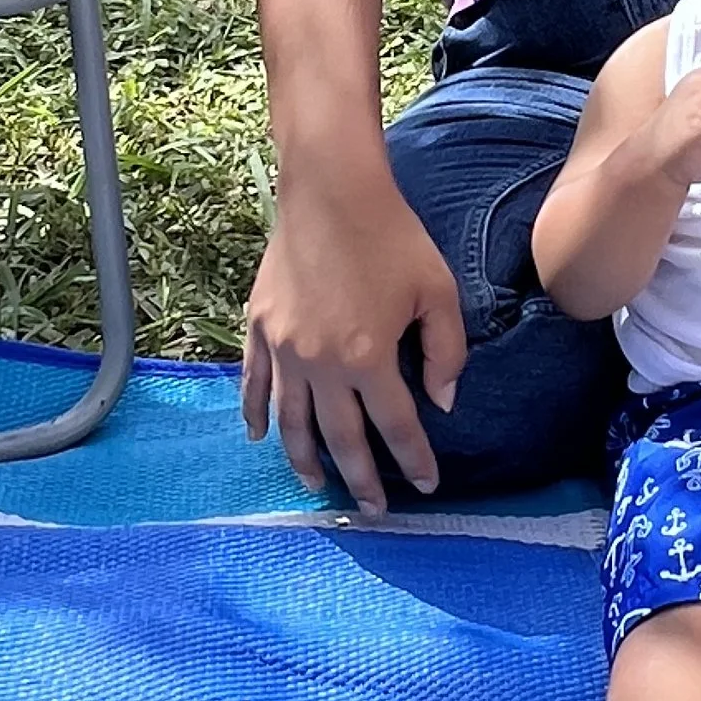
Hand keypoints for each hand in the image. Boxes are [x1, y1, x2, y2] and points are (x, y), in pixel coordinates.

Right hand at [241, 166, 466, 518]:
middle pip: (340, 437)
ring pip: (291, 421)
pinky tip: (261, 437)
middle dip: (359, 478)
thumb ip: (445, 351)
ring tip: (316, 487)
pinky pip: (254, 384)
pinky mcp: (260, 328)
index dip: (413, 459)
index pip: (395, 425)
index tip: (428, 484)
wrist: (331, 192)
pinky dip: (255, 414)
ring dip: (304, 460)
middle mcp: (321, 362)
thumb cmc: (392, 237)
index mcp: (369, 357)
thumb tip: (442, 402)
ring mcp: (284, 348)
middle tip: (371, 509)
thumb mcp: (438, 291)